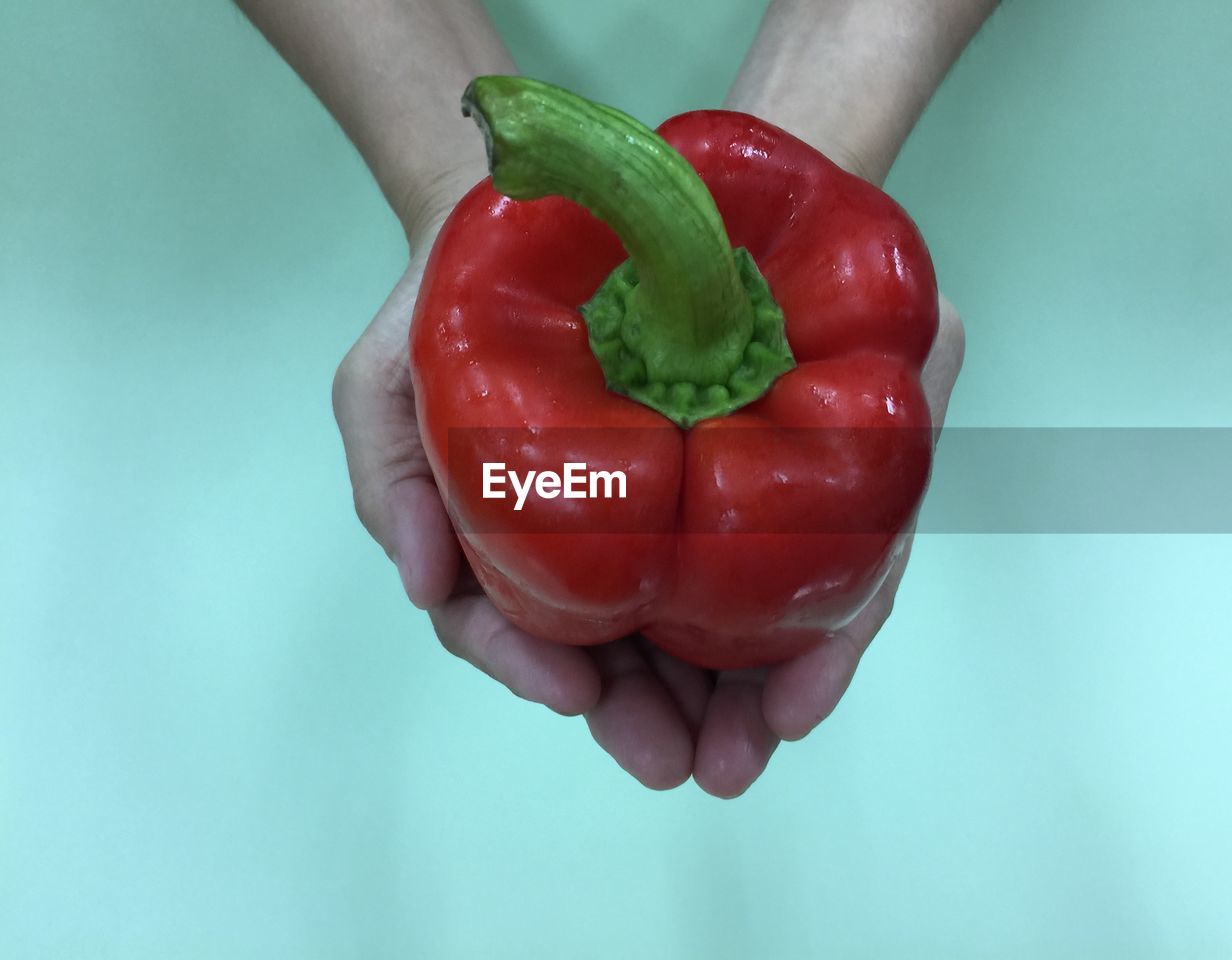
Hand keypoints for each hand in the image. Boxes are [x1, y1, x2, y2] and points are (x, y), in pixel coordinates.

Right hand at [333, 203, 963, 793]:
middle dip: (648, 719)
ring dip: (725, 706)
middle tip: (679, 763)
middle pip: (623, 658)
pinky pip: (776, 575)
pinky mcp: (751, 492)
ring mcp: (672, 527)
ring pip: (703, 639)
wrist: (549, 223)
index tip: (573, 689)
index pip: (518, 629)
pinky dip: (792, 635)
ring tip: (744, 751)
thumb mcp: (388, 382)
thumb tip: (426, 584)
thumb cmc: (458, 311)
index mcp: (512, 547)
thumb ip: (392, 479)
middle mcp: (594, 552)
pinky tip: (803, 677)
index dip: (537, 665)